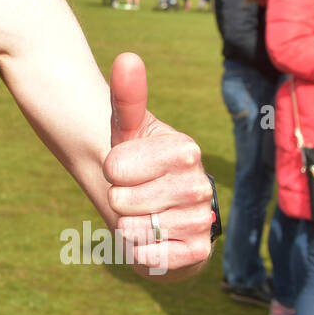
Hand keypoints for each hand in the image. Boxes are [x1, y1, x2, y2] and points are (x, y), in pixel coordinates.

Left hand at [103, 53, 212, 279]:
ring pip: (136, 230)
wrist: (150, 209)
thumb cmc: (135, 163)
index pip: (117, 166)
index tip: (121, 167)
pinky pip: (153, 257)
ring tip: (141, 215)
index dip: (111, 170)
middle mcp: (201, 184)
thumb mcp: (126, 129)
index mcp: (184, 149)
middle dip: (116, 200)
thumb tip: (127, 57)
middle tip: (130, 194)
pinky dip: (141, 251)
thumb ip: (126, 96)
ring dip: (127, 226)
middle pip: (124, 201)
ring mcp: (202, 219)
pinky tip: (151, 240)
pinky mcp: (199, 253)